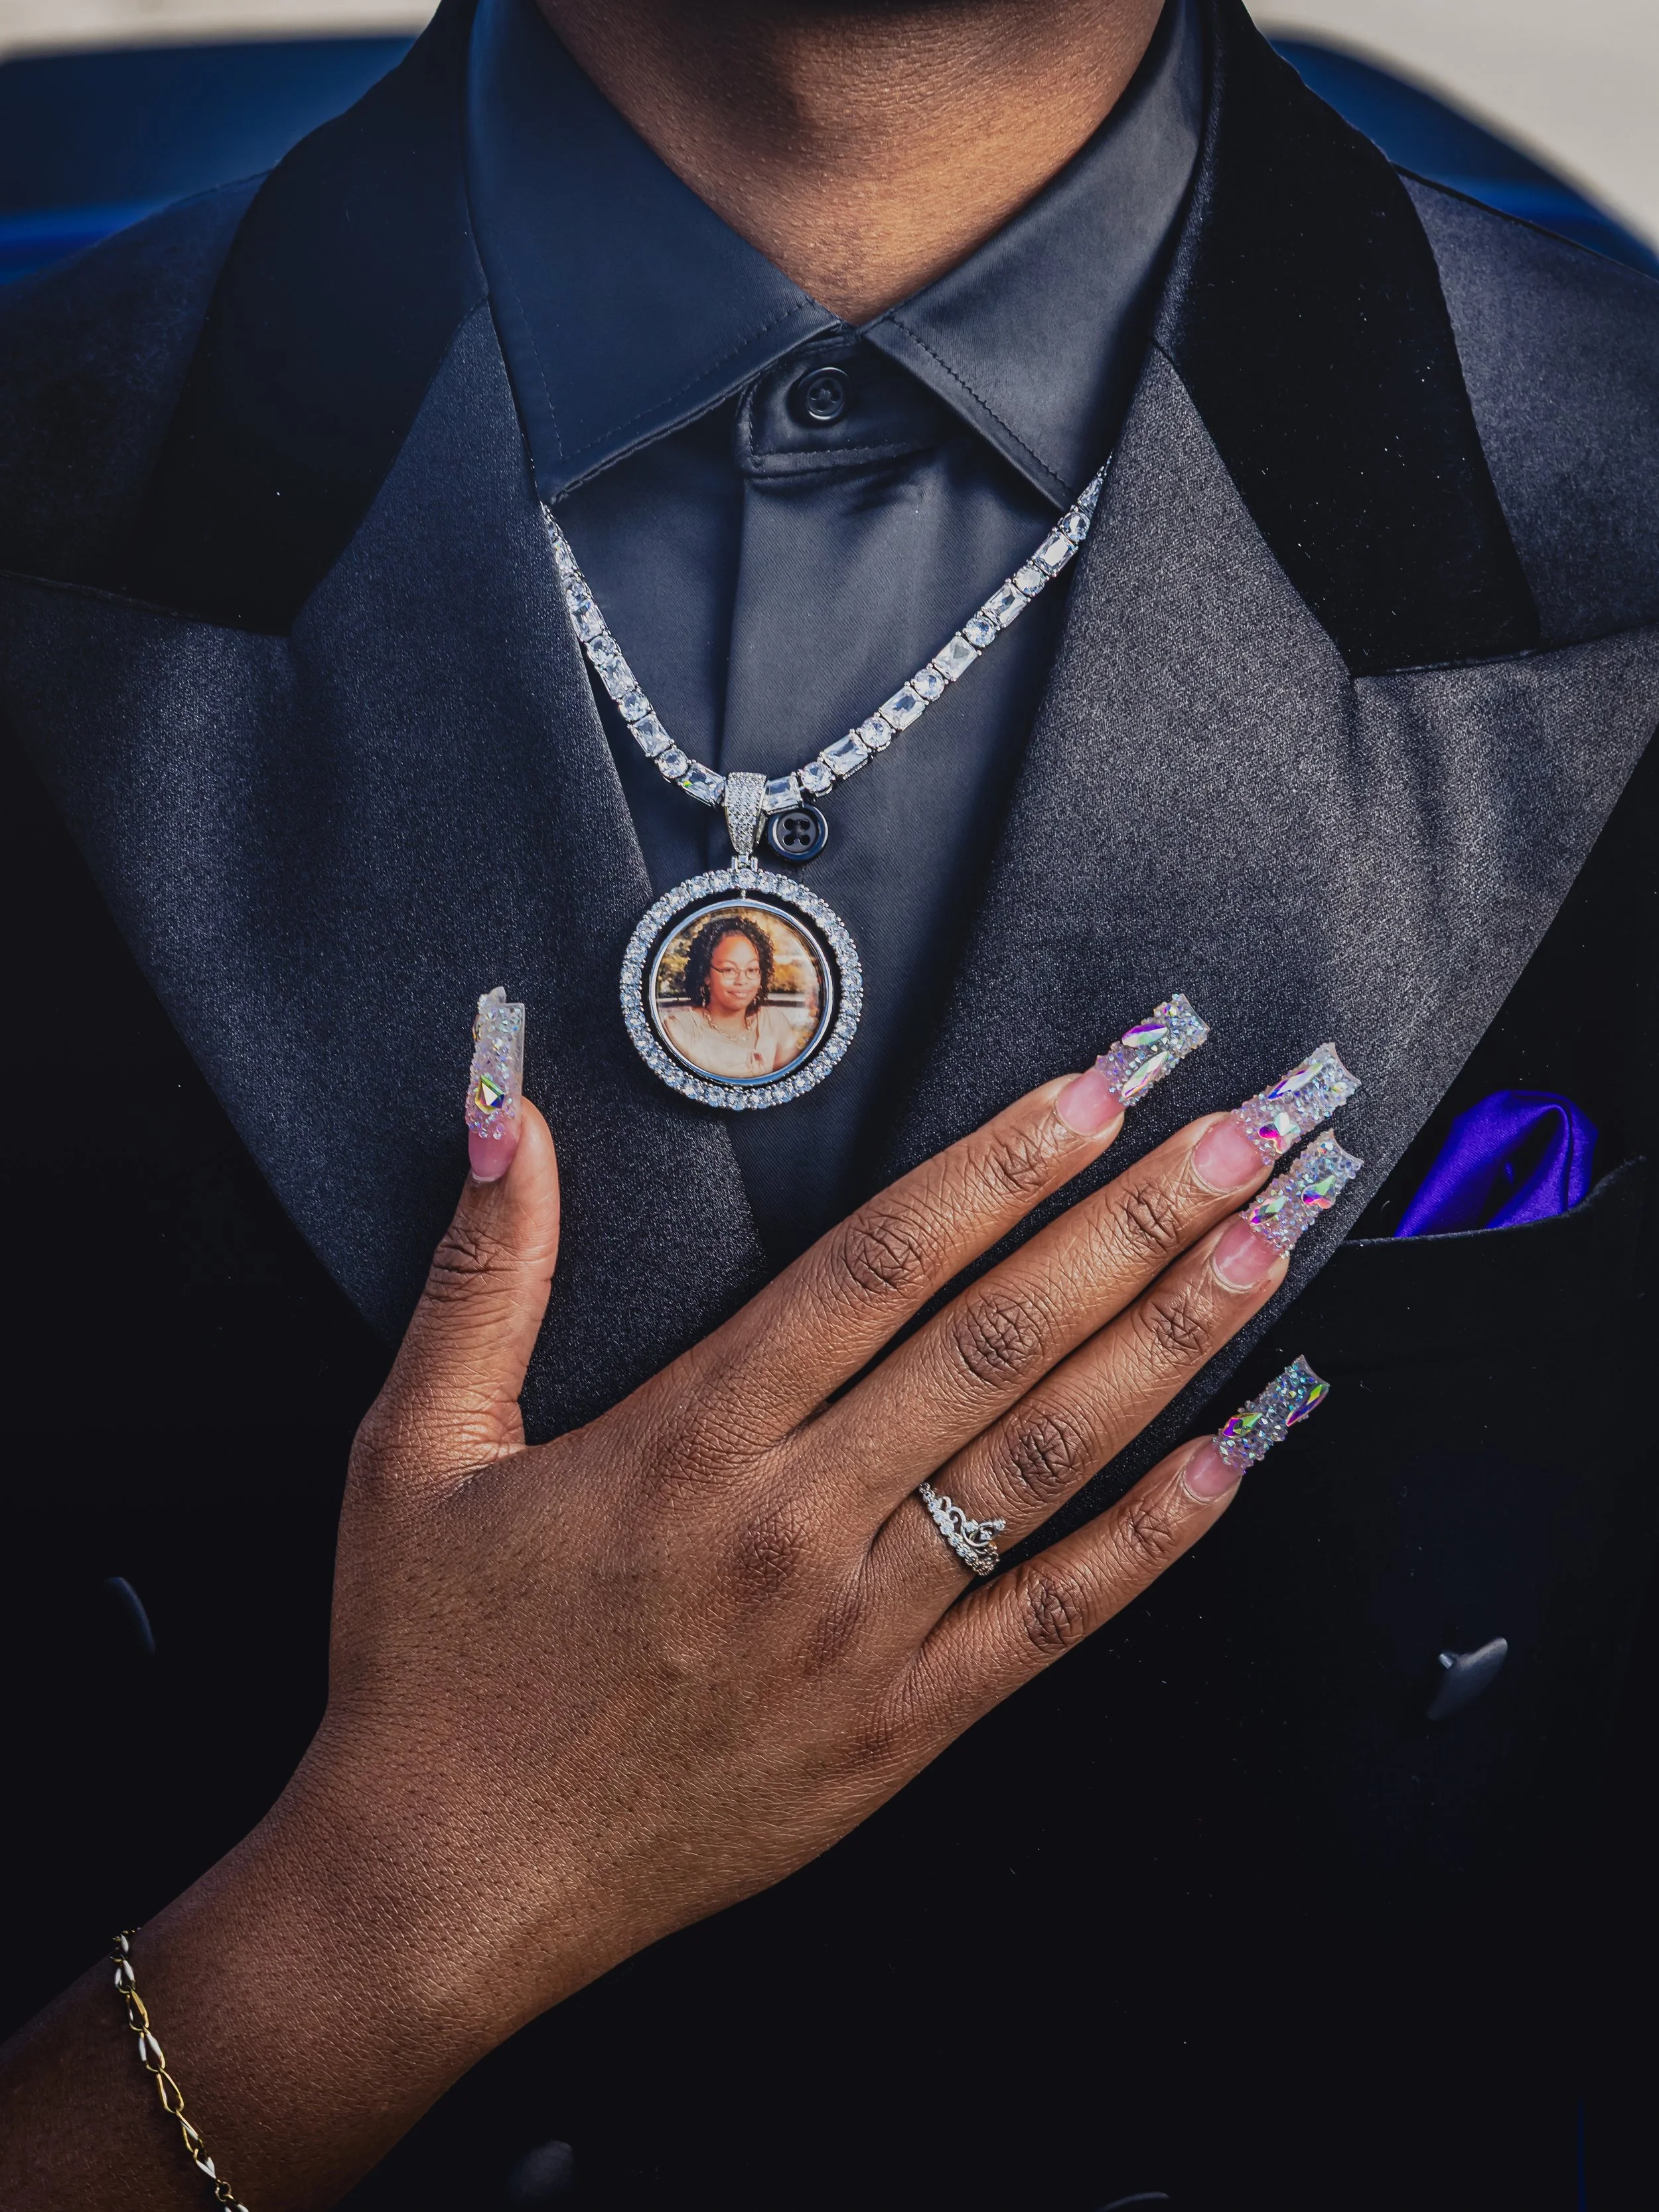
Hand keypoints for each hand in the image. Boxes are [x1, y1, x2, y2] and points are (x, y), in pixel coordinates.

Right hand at [1, 1065, 1296, 2208]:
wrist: (445, 1885)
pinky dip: (1157, 1531)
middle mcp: (794, 1522)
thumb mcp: (413, 1451)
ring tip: (1265, 1247)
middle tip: (1240, 1134)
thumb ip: (482, 1276)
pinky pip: (1054, 1616)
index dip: (1002, 1163)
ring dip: (1170, 1344)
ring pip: (1046, 1458)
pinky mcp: (901, 1730)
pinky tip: (1242, 1451)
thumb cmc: (429, 1668)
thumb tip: (513, 1118)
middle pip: (997, 1339)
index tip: (1097, 1088)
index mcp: (689, 1439)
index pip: (881, 1265)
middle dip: (1132, 1223)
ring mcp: (862, 1631)